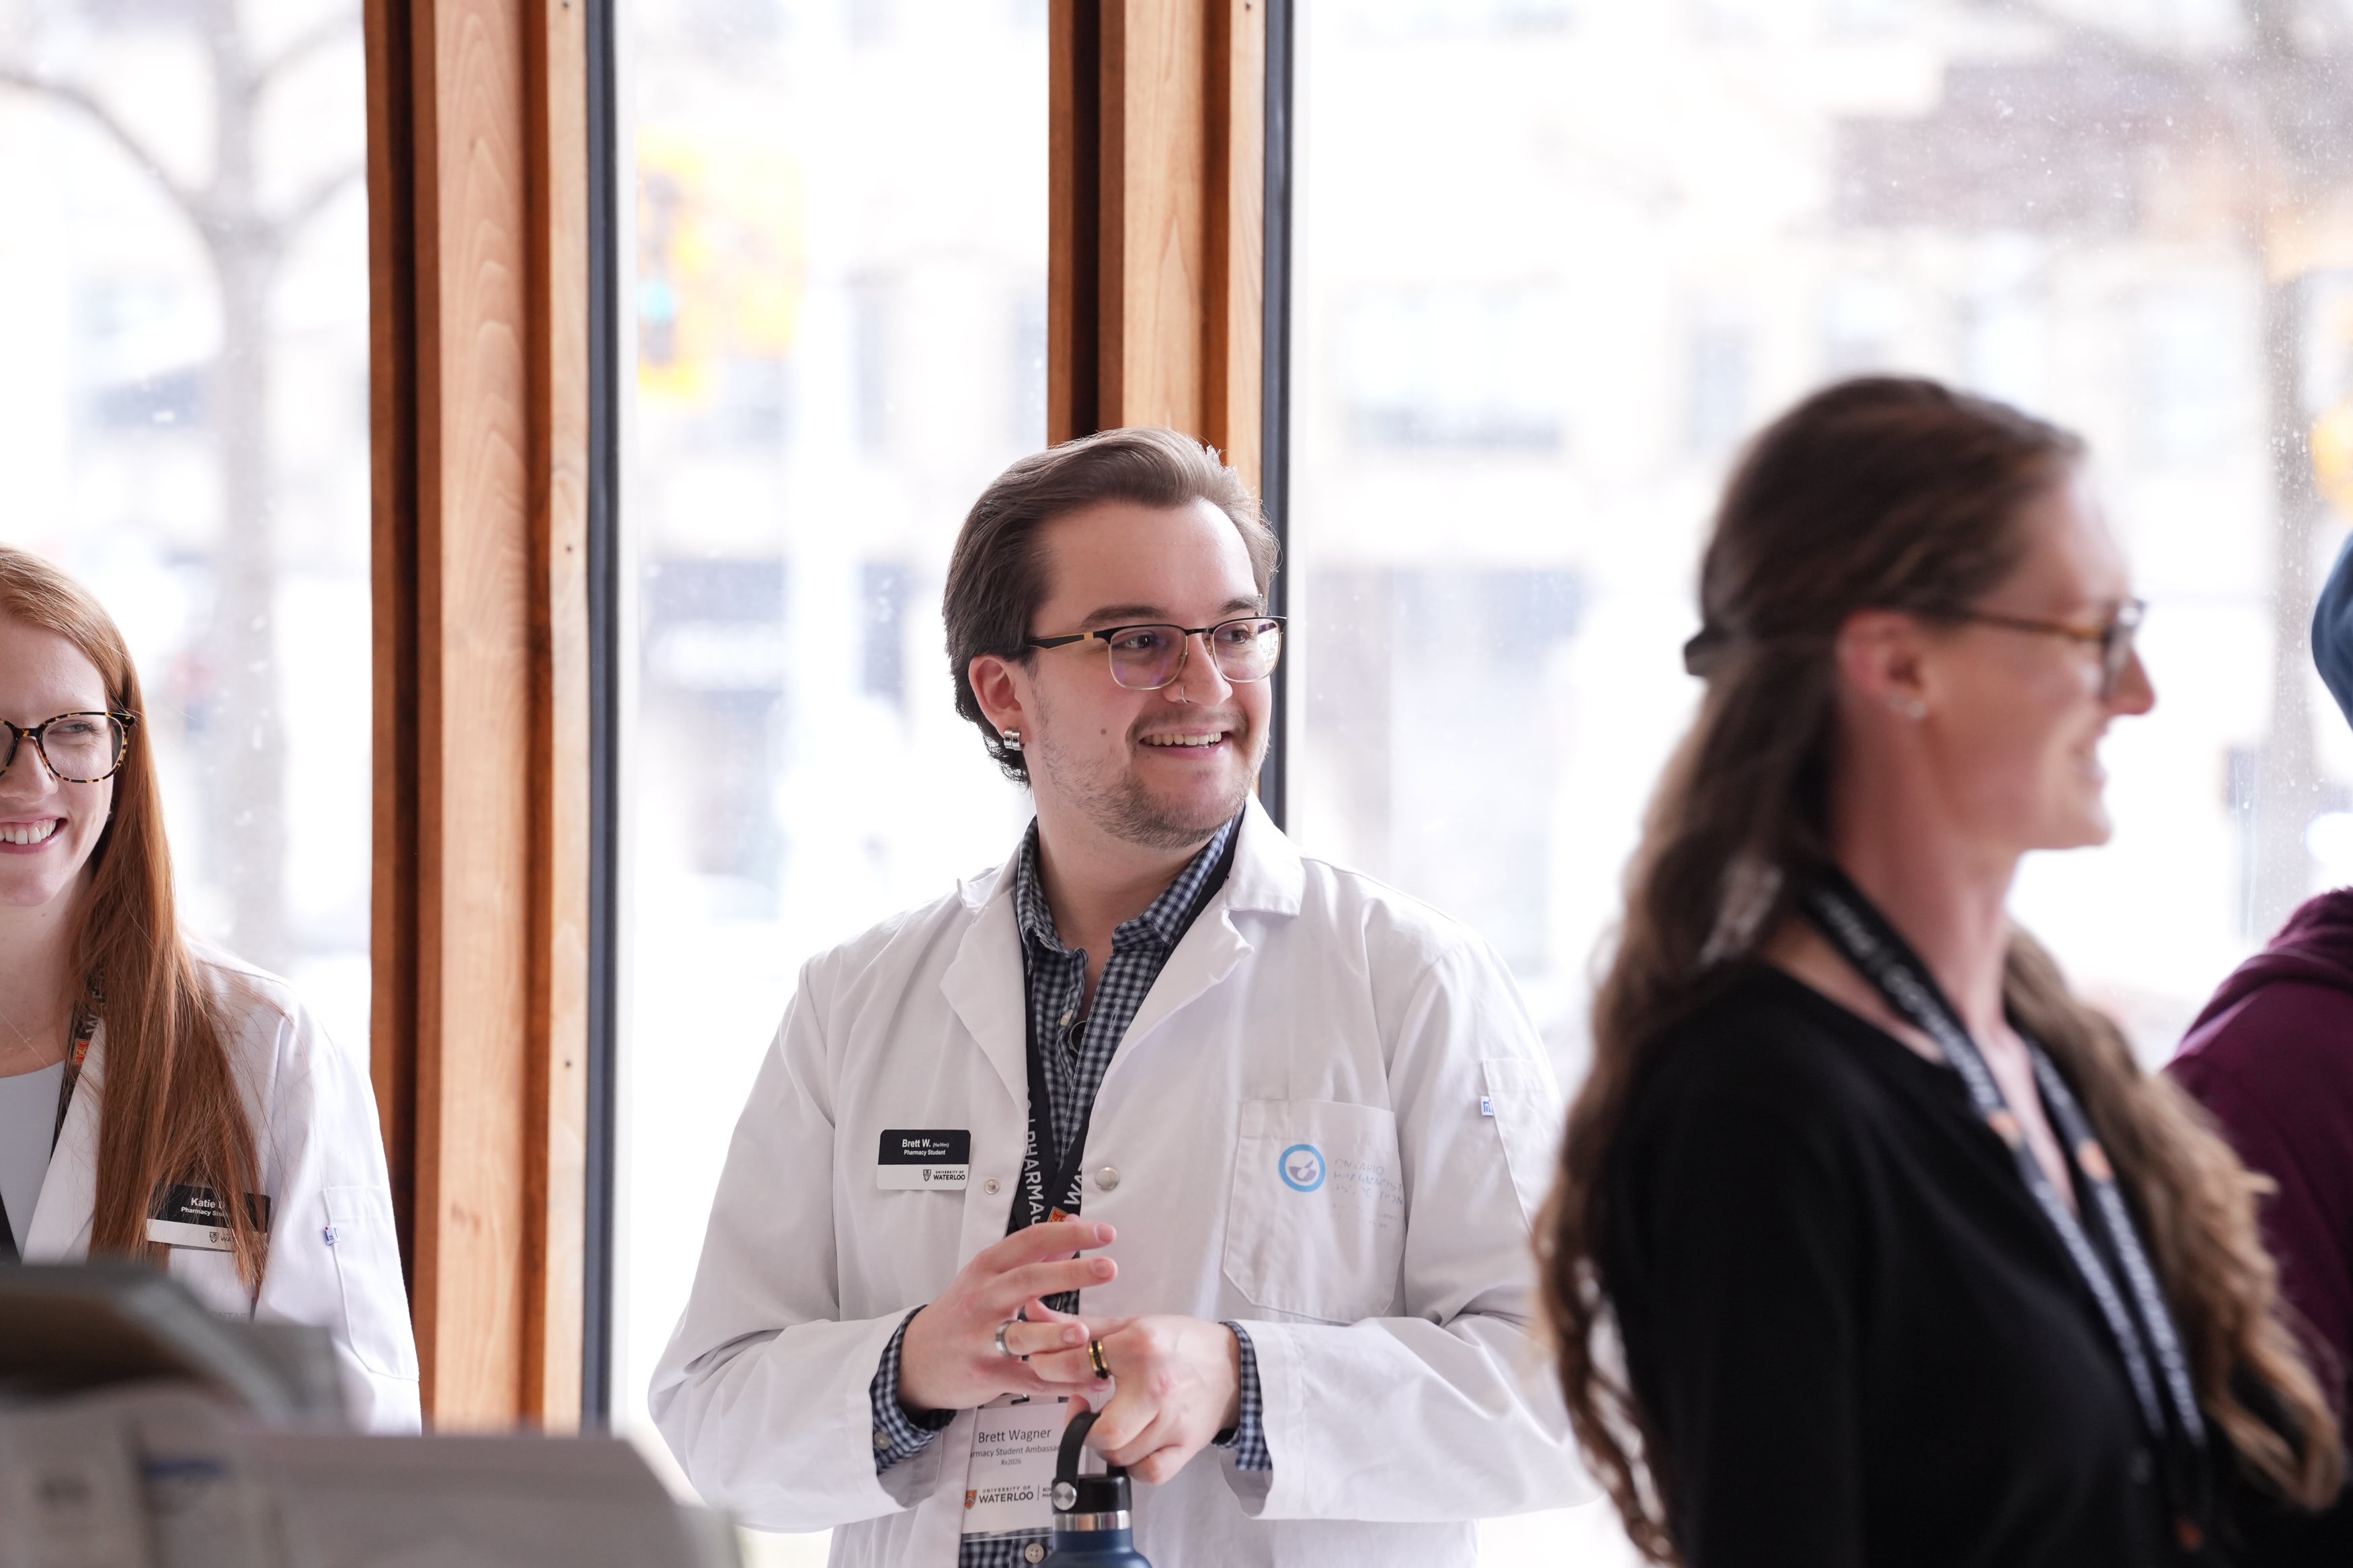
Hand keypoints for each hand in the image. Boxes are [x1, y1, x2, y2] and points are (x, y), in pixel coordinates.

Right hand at [897, 1221, 1117, 1413]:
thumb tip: (1073, 1224)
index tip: (1103, 1233)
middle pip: (1028, 1280)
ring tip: (1085, 1333)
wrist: (917, 1358)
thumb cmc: (960, 1313)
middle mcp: (984, 1298)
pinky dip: (1062, 1382)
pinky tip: (1092, 1377)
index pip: (1030, 1241)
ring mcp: (982, 1338)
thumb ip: (1034, 1253)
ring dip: (1055, 1334)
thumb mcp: (988, 1275)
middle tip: (1108, 1268)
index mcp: (987, 1269)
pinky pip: (1028, 1379)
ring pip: (1022, 1335)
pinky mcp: (987, 1374)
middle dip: (1071, 1274)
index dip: (1069, 1235)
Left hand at [1027, 1315, 1241, 1483]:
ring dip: (1107, 1444)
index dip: (1050, 1369)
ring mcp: (1173, 1422)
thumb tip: (1032, 1311)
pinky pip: (1148, 1473)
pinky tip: (1134, 1444)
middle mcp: (1156, 1387)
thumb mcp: (1131, 1325)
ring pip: (1120, 1456)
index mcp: (1139, 1347)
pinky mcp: (1186, 1447)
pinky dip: (1135, 1466)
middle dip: (1082, 1426)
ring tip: (1112, 1422)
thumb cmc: (1180, 1344)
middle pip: (1100, 1432)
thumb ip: (1080, 1325)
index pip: (1077, 1365)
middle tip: (1086, 1410)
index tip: (1047, 1371)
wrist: (1233, 1367)